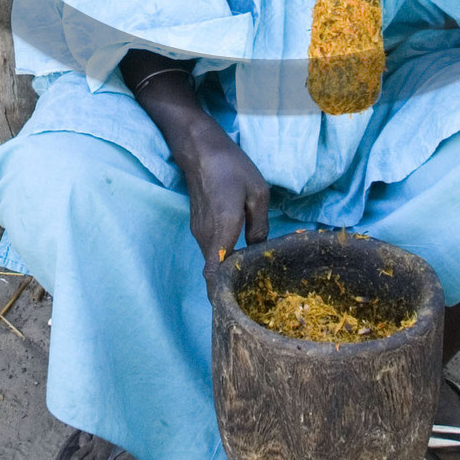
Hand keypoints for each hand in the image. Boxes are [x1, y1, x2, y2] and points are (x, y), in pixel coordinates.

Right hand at [175, 120, 270, 291]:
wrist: (200, 150)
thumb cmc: (232, 168)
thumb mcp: (258, 193)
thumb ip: (260, 226)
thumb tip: (258, 249)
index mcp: (222, 230)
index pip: (214, 273)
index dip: (220, 295)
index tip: (233, 309)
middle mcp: (206, 236)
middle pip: (215, 272)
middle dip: (231, 286)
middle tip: (257, 295)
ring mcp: (199, 232)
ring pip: (214, 260)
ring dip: (228, 270)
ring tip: (253, 277)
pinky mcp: (199, 226)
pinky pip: (212, 249)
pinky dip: (224, 257)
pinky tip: (242, 255)